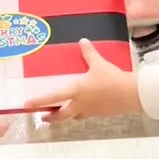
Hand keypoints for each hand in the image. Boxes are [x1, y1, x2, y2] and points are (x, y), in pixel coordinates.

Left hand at [23, 39, 140, 122]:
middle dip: (51, 117)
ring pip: (73, 116)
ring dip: (66, 116)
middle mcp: (79, 104)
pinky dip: (81, 112)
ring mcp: (90, 110)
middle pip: (61, 115)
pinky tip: (84, 108)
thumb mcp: (99, 64)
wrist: (131, 95)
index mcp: (76, 91)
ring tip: (62, 113)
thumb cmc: (112, 79)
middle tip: (43, 117)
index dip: (39, 101)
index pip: (53, 97)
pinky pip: (86, 115)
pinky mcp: (100, 113)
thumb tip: (82, 41)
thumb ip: (89, 53)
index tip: (27, 105)